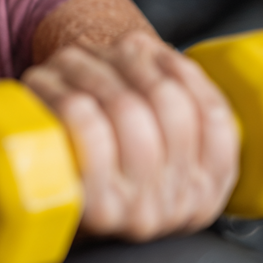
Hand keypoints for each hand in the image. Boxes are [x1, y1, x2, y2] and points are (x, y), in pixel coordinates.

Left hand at [21, 31, 238, 239]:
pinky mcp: (90, 207)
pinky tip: (46, 79)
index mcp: (209, 187)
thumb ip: (173, 105)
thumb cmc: (108, 168)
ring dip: (91, 67)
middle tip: (101, 49)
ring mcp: (136, 210)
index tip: (151, 49)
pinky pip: (88, 128)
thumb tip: (150, 51)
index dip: (182, 70)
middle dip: (129, 60)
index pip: (215, 115)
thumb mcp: (161, 149)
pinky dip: (64, 89)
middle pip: (167, 102)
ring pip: (127, 106)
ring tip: (67, 59)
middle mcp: (177, 205)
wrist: (50, 213)